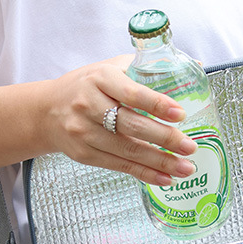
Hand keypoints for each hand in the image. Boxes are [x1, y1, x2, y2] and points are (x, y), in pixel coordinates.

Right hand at [43, 56, 198, 187]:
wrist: (47, 110)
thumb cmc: (87, 87)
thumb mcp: (110, 68)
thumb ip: (146, 69)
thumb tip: (194, 66)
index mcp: (100, 78)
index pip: (131, 93)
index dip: (157, 104)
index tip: (180, 114)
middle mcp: (89, 105)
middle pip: (131, 125)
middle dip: (165, 138)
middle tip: (190, 147)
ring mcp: (84, 132)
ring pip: (127, 150)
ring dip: (160, 161)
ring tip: (186, 167)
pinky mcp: (84, 154)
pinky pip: (119, 166)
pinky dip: (144, 173)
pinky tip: (165, 178)